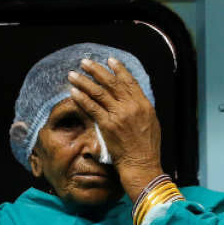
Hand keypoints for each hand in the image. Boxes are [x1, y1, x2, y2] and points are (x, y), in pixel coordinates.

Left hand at [67, 57, 163, 199]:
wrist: (142, 164)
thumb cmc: (147, 147)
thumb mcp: (151, 122)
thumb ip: (140, 108)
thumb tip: (132, 98)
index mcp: (143, 104)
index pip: (130, 81)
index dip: (119, 69)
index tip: (109, 60)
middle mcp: (131, 106)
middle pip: (111, 82)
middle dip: (96, 70)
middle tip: (85, 62)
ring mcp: (118, 115)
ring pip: (98, 92)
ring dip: (84, 81)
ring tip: (73, 74)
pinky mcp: (107, 125)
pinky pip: (91, 107)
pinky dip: (82, 98)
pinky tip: (73, 92)